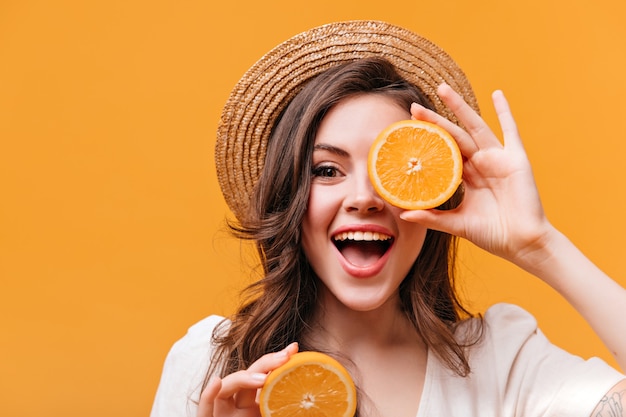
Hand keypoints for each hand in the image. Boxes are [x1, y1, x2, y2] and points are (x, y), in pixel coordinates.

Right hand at [197, 343, 298, 416]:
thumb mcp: (277, 414)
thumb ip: (286, 403)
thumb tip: (313, 396)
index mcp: (253, 405)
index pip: (262, 376)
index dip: (275, 361)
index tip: (293, 348)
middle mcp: (236, 407)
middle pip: (247, 378)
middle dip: (265, 364)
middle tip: (285, 356)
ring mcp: (221, 414)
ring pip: (226, 389)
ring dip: (242, 379)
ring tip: (263, 379)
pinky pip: (204, 410)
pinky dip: (208, 396)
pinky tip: (216, 383)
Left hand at [401, 84, 552, 266]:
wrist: (522, 243)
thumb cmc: (492, 234)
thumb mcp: (457, 224)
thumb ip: (432, 217)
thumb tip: (403, 214)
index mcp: (466, 177)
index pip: (442, 152)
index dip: (426, 141)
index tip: (406, 129)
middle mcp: (480, 164)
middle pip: (453, 135)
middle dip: (434, 120)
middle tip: (414, 106)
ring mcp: (497, 159)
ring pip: (474, 127)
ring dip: (459, 107)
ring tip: (443, 89)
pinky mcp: (516, 159)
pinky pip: (511, 131)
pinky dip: (505, 112)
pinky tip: (497, 94)